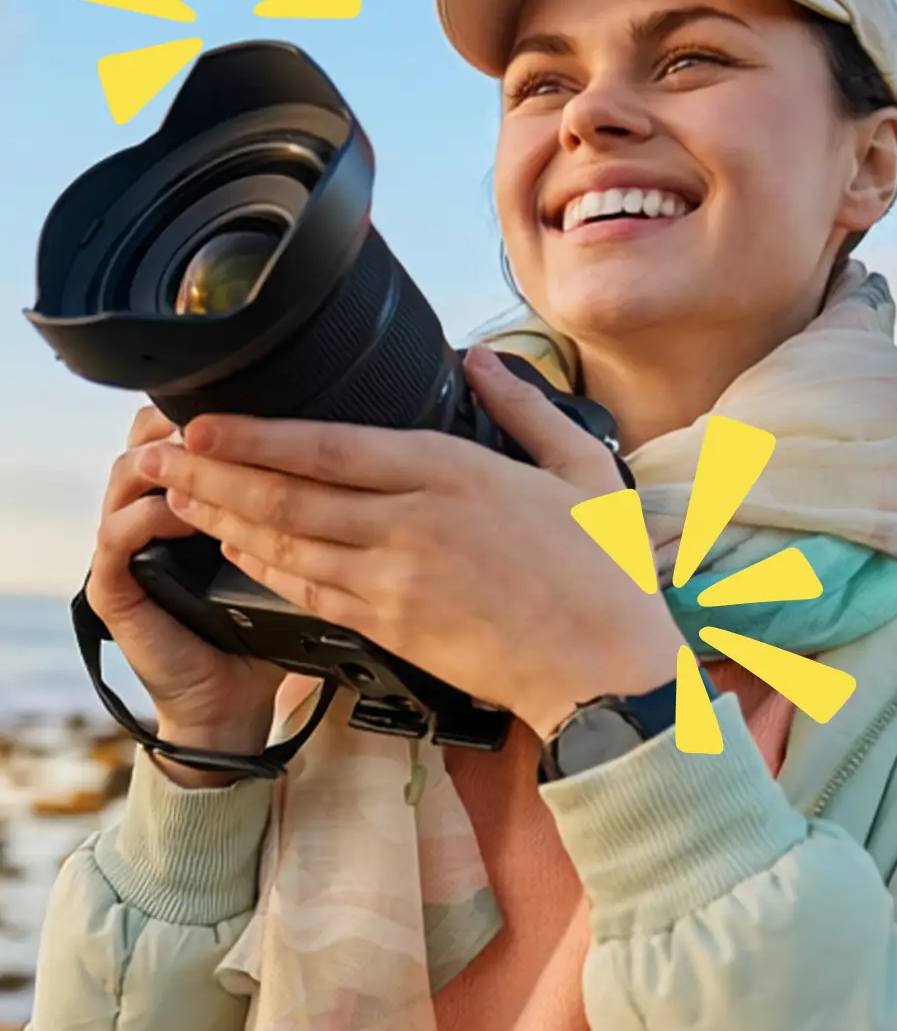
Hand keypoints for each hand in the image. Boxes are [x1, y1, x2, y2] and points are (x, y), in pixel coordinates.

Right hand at [89, 405, 284, 785]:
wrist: (233, 704)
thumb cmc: (264, 635)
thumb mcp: (291, 562)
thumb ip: (303, 515)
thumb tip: (354, 467)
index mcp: (192, 504)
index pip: (187, 432)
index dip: (214, 413)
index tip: (253, 401)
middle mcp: (151, 515)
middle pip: (147, 438)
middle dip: (181, 424)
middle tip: (215, 420)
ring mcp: (127, 548)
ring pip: (126, 477)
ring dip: (163, 463)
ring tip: (197, 460)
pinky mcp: (113, 586)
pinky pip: (118, 535)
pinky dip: (148, 518)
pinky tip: (180, 514)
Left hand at [133, 350, 684, 741]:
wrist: (607, 671)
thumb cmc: (604, 573)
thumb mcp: (579, 468)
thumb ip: (521, 406)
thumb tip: (478, 359)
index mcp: (453, 475)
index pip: (330, 447)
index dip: (254, 437)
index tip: (204, 424)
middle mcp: (412, 527)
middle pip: (287, 496)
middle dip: (211, 476)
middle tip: (156, 457)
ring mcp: (396, 584)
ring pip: (287, 545)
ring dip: (223, 518)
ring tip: (175, 495)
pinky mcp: (393, 631)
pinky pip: (310, 594)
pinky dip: (264, 568)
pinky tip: (234, 548)